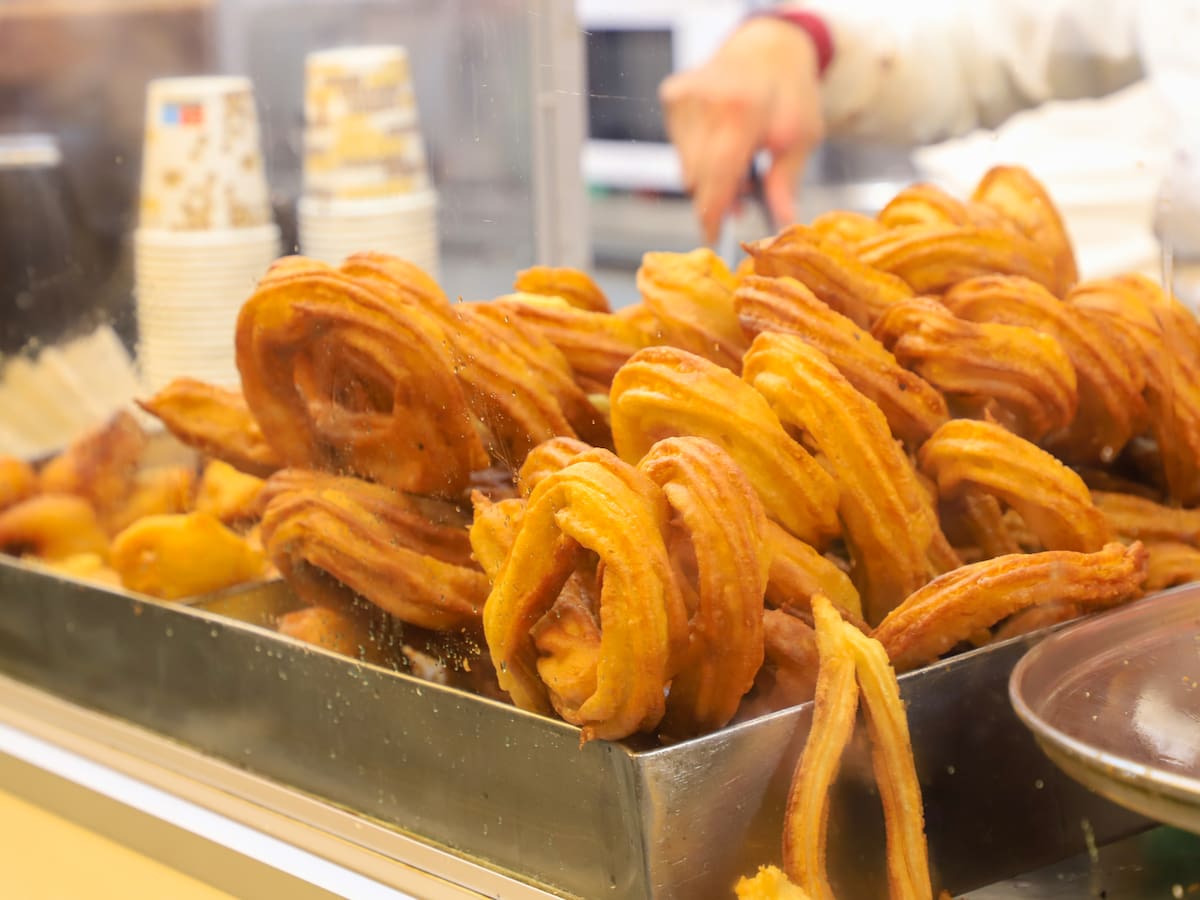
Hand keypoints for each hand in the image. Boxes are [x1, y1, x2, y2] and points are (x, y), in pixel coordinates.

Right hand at [660, 17, 824, 243]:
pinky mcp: (672, 95)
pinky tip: (721, 143)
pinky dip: (699, 156)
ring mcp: (684, 96)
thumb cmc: (789, 94)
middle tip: (742, 204)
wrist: (768, 46)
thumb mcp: (801, 136)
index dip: (713, 214)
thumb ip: (786, 181)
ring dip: (709, 179)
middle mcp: (706, 100)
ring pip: (686, 167)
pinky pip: (679, 149)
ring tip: (738, 166)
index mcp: (742, 109)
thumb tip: (782, 224)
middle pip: (697, 179)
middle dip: (717, 199)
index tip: (712, 238)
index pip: (717, 176)